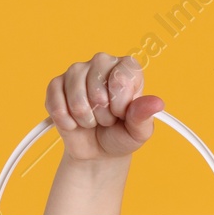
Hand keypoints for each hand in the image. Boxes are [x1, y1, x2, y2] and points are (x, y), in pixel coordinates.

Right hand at [44, 52, 162, 162]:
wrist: (98, 151)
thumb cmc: (121, 136)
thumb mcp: (138, 132)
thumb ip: (144, 116)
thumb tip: (157, 103)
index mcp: (127, 69)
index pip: (122, 77)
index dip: (120, 102)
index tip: (121, 113)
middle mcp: (103, 63)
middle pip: (96, 84)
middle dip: (102, 112)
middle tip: (107, 119)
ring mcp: (78, 71)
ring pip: (75, 94)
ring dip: (85, 118)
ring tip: (93, 121)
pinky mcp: (56, 84)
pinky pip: (56, 101)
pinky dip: (66, 120)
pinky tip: (75, 123)